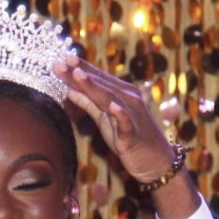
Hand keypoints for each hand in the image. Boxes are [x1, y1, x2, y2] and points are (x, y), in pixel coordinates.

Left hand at [51, 54, 199, 218]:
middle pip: (100, 84)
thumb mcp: (104, 119)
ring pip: (110, 98)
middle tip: (62, 61)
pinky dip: (120, 113)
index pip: (97, 78)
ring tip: (78, 75)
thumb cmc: (128, 138)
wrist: (156, 161)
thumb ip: (88, 102)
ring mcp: (131, 115)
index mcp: (119, 94)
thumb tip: (69, 88)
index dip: (80, 67)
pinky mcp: (133, 134)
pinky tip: (112, 106)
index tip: (62, 57)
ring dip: (94, 86)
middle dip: (80, 73)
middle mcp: (127, 98)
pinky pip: (126, 122)